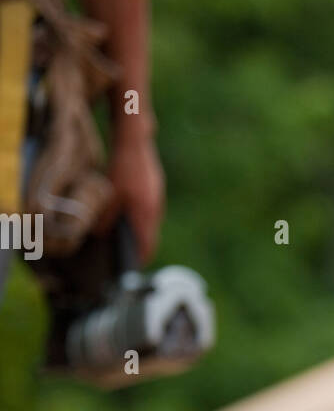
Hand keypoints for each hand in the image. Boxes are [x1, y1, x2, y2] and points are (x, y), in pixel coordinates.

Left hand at [96, 132, 164, 264]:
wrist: (135, 142)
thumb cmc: (122, 168)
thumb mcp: (109, 195)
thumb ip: (105, 217)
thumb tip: (100, 234)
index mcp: (146, 215)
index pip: (147, 246)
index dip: (140, 260)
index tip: (131, 268)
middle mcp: (155, 210)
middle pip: (150, 237)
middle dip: (139, 247)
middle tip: (124, 255)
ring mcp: (157, 199)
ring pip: (149, 223)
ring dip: (138, 231)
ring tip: (122, 236)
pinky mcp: (155, 190)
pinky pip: (149, 211)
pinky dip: (139, 217)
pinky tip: (125, 212)